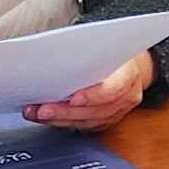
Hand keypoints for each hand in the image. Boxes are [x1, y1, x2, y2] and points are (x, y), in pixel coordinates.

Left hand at [25, 51, 152, 131]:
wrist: (132, 64)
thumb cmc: (114, 49)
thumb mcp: (106, 42)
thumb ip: (88, 49)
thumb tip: (58, 51)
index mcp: (130, 75)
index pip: (112, 90)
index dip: (93, 96)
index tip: (73, 99)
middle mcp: (127, 97)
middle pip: (95, 111)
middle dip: (65, 112)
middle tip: (42, 110)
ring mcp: (117, 112)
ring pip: (87, 122)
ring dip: (59, 119)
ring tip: (36, 113)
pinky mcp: (106, 120)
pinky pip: (83, 126)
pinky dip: (63, 122)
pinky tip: (46, 117)